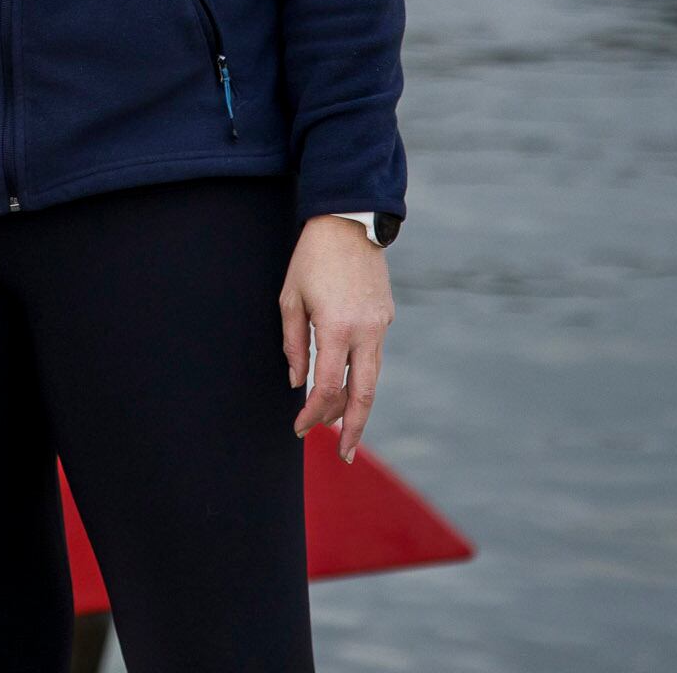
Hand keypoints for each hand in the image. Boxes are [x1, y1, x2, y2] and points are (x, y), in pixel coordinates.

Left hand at [281, 215, 392, 462]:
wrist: (349, 222)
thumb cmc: (311, 258)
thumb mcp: (290, 298)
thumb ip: (293, 343)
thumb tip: (296, 381)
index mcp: (337, 328)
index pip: (327, 386)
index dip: (313, 412)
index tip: (299, 426)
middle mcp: (366, 332)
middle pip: (363, 395)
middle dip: (352, 428)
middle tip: (343, 455)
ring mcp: (381, 325)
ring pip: (373, 378)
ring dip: (359, 407)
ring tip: (345, 430)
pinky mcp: (386, 317)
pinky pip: (374, 356)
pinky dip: (361, 377)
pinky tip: (348, 388)